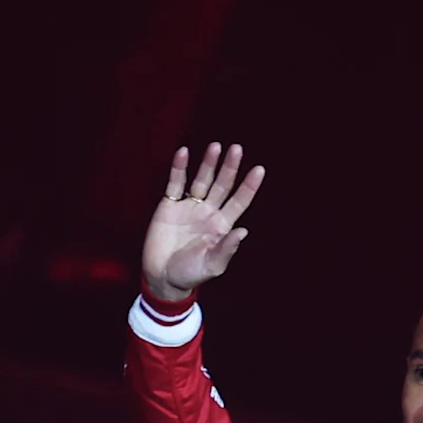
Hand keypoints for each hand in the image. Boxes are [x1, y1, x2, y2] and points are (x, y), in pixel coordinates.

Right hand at [141, 142, 264, 306]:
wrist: (162, 276)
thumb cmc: (191, 274)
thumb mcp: (212, 265)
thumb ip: (226, 249)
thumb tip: (244, 231)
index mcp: (222, 226)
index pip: (239, 201)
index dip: (249, 186)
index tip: (259, 169)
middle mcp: (208, 212)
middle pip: (222, 185)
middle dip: (230, 167)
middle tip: (238, 148)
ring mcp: (189, 207)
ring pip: (201, 180)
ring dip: (208, 163)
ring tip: (216, 146)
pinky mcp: (169, 205)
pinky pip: (175, 183)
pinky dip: (179, 168)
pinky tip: (184, 152)